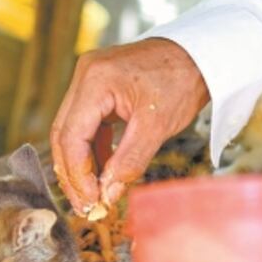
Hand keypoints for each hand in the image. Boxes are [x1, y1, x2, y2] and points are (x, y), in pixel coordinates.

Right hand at [50, 38, 209, 214]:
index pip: (70, 137)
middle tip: (85, 206)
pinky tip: (102, 173)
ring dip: (80, 165)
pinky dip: (91, 151)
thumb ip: (129, 162)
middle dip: (72, 174)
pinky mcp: (97, 89)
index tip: (90, 202)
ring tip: (92, 195)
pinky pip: (86, 125)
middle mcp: (84, 77)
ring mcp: (88, 81)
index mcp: (95, 81)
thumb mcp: (156, 127)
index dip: (77, 174)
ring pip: (70, 132)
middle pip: (63, 135)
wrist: (199, 55)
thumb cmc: (182, 82)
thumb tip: (107, 195)